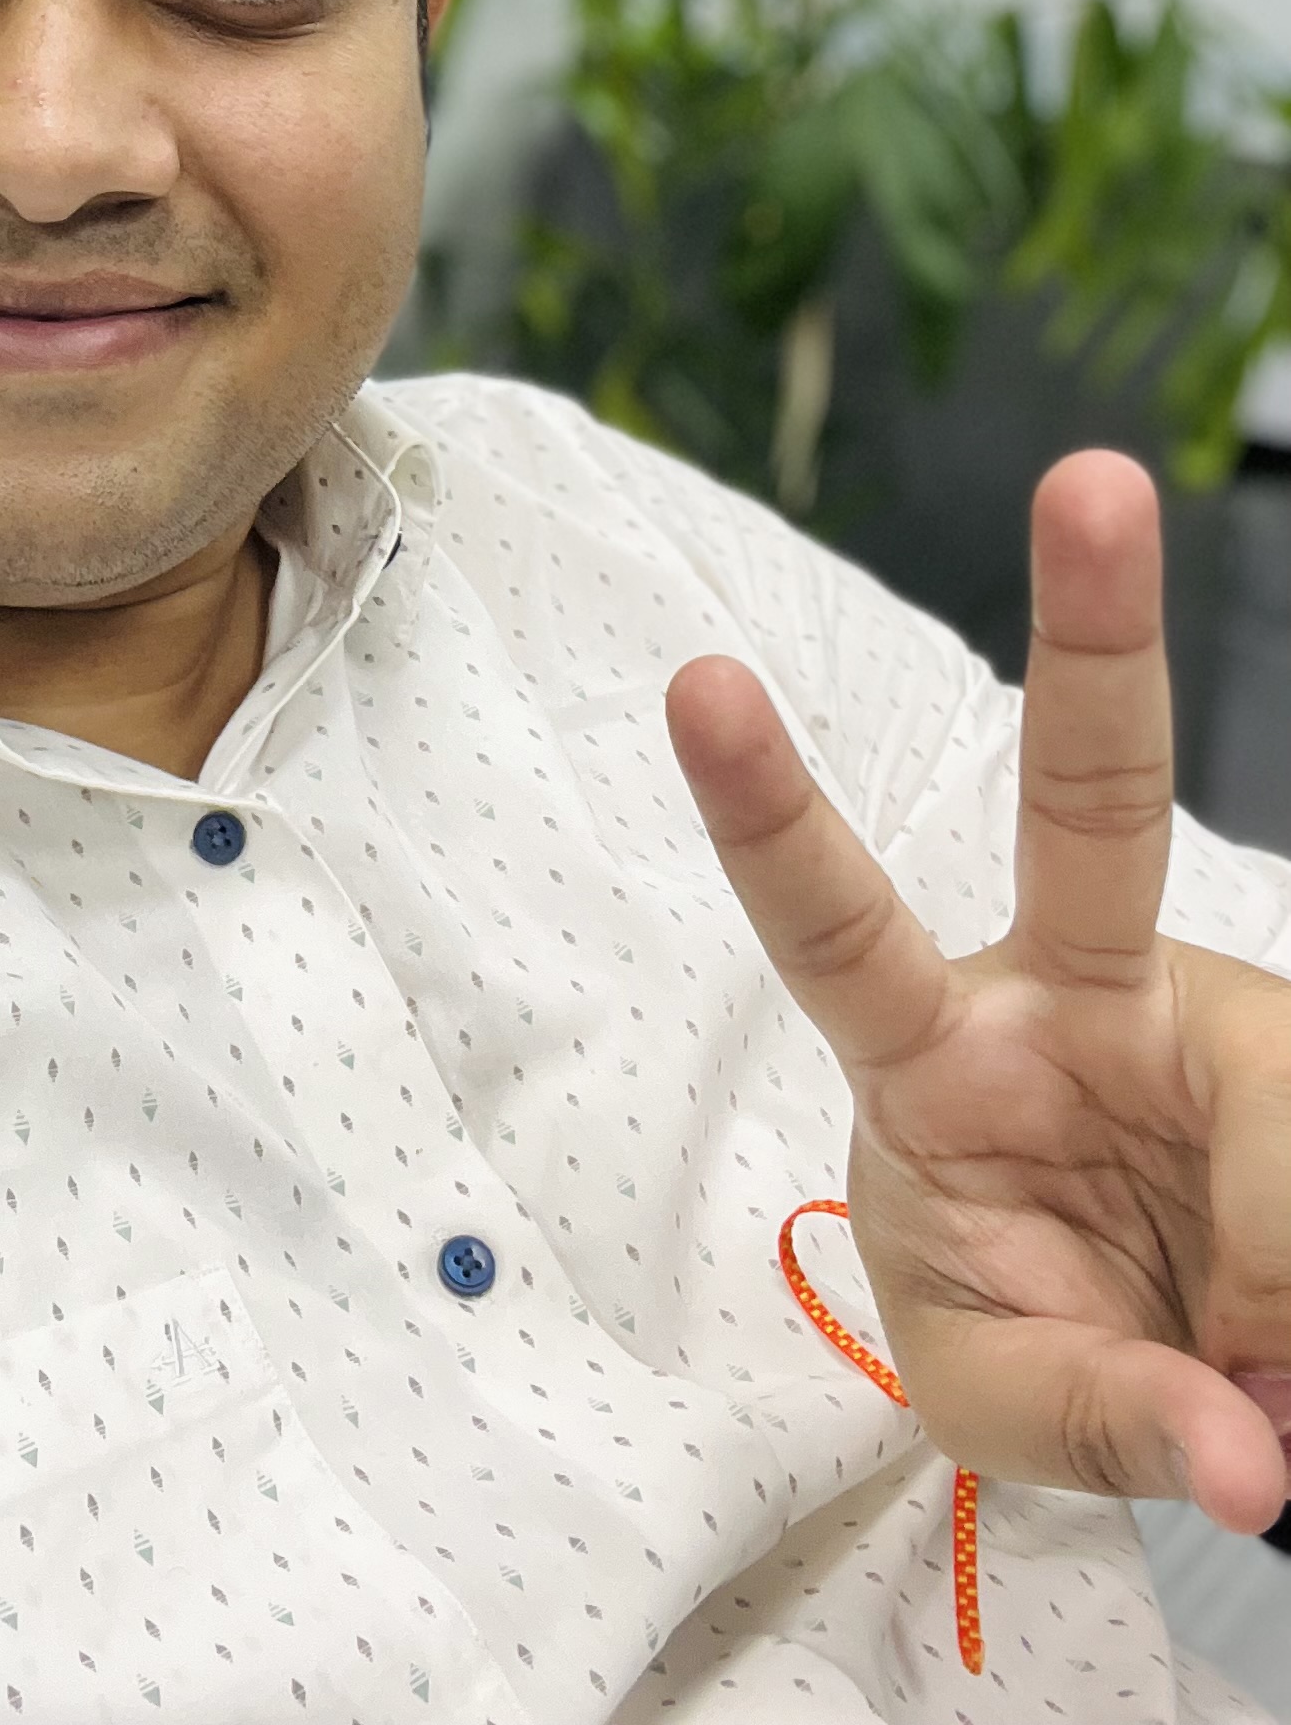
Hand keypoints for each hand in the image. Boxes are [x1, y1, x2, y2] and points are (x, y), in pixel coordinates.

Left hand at [668, 449, 1290, 1533]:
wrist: (1171, 1364)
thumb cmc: (1028, 1326)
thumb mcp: (1008, 1397)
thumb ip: (1104, 1413)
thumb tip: (1254, 1445)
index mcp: (939, 1052)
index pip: (835, 924)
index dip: (768, 810)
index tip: (697, 680)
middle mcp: (1072, 991)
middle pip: (1090, 796)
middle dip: (1095, 633)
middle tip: (1093, 482)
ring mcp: (1206, 1016)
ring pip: (1273, 1080)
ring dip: (1269, 1257)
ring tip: (1253, 1372)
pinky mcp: (1290, 1068)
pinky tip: (1273, 1330)